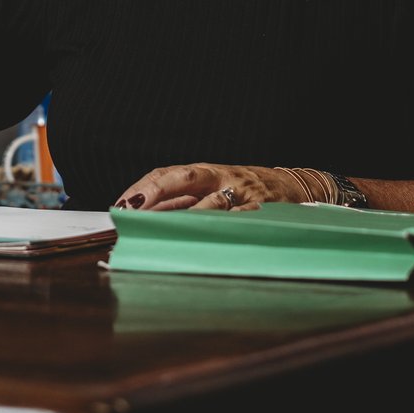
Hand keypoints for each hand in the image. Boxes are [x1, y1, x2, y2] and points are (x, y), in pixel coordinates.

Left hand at [112, 163, 304, 212]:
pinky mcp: (262, 212)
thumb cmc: (245, 191)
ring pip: (210, 203)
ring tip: (161, 231)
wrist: (292, 187)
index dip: (143, 187)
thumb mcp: (213, 190)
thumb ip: (184, 202)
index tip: (121, 204)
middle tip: (131, 209)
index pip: (168, 174)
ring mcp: (242, 194)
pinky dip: (222, 230)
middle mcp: (222, 178)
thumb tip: (146, 217)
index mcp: (206, 172)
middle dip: (154, 193)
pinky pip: (239, 221)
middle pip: (183, 178)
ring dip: (184, 217)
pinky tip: (205, 240)